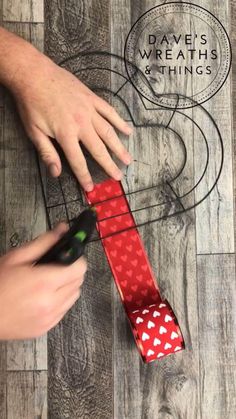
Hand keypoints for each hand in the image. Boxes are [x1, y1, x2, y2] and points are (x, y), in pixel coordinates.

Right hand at [0, 223, 86, 339]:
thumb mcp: (16, 257)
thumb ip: (43, 242)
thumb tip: (61, 230)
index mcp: (44, 282)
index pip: (79, 268)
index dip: (76, 258)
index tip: (69, 256)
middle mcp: (50, 302)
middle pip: (79, 282)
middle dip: (71, 271)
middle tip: (56, 267)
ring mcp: (49, 317)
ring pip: (74, 296)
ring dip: (67, 287)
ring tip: (50, 282)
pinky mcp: (46, 327)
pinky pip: (64, 310)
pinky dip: (60, 301)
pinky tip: (45, 297)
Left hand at [12, 53, 131, 190]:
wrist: (34, 74)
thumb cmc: (32, 103)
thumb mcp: (34, 131)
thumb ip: (47, 153)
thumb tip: (56, 173)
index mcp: (66, 134)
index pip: (78, 161)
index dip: (85, 176)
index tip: (91, 187)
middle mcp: (81, 123)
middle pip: (99, 149)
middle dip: (109, 165)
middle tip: (118, 176)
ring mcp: (89, 110)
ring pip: (108, 132)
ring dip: (119, 147)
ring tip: (128, 159)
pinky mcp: (92, 98)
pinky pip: (109, 111)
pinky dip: (119, 121)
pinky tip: (128, 130)